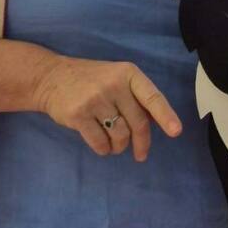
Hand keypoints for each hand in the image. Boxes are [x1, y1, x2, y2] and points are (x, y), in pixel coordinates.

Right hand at [34, 56, 182, 160]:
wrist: (51, 77)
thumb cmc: (91, 80)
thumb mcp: (117, 78)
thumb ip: (136, 97)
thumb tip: (158, 122)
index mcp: (128, 73)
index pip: (152, 96)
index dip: (166, 115)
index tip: (176, 132)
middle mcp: (114, 85)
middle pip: (138, 122)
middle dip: (142, 143)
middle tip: (141, 154)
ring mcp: (95, 99)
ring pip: (120, 135)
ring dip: (120, 146)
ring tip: (114, 143)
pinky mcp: (78, 115)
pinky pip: (100, 143)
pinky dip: (104, 149)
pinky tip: (102, 145)